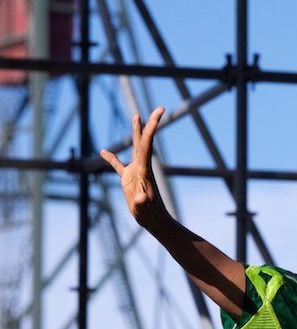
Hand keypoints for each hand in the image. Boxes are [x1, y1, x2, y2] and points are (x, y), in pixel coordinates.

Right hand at [100, 107, 169, 230]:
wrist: (152, 220)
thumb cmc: (149, 214)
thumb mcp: (144, 208)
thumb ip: (140, 201)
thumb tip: (138, 198)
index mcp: (144, 168)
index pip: (147, 144)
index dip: (152, 128)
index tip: (159, 113)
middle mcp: (141, 166)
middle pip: (144, 140)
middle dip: (150, 124)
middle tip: (159, 109)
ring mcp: (135, 171)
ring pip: (135, 147)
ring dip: (136, 132)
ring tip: (136, 116)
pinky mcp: (128, 179)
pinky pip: (118, 166)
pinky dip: (111, 158)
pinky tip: (103, 151)